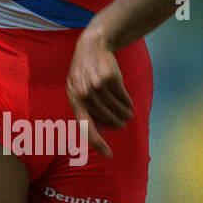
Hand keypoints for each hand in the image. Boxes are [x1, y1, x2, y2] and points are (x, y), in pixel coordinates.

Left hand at [65, 30, 132, 158]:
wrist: (92, 47)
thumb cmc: (86, 75)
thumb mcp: (80, 93)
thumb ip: (89, 112)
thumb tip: (101, 134)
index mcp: (74, 101)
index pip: (86, 127)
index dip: (97, 143)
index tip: (109, 155)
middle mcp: (83, 94)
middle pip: (106, 119)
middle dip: (116, 124)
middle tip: (122, 125)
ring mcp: (96, 85)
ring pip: (116, 108)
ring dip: (124, 114)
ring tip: (128, 115)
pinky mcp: (110, 77)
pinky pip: (123, 96)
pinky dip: (127, 102)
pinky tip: (128, 104)